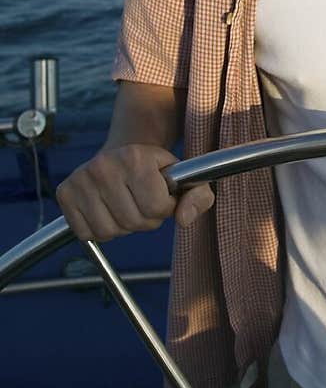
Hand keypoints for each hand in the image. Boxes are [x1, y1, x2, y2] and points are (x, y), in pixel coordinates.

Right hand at [56, 144, 213, 241]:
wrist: (124, 153)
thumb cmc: (157, 170)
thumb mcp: (185, 178)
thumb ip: (198, 197)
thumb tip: (184, 220)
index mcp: (134, 157)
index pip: (156, 207)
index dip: (165, 208)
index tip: (163, 195)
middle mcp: (103, 166)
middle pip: (133, 222)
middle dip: (145, 220)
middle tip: (143, 201)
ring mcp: (81, 180)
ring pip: (109, 232)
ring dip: (123, 227)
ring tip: (127, 205)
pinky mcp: (65, 194)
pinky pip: (88, 234)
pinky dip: (101, 230)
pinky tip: (108, 210)